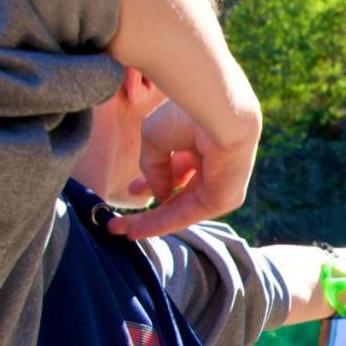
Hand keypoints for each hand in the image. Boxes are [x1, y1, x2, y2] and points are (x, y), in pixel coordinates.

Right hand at [107, 99, 260, 238]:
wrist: (218, 114)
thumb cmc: (187, 115)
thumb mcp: (155, 138)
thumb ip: (152, 167)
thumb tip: (158, 195)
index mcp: (201, 146)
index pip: (176, 169)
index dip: (152, 181)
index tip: (131, 189)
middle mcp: (212, 167)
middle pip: (177, 195)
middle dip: (149, 208)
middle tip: (122, 219)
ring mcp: (219, 185)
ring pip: (180, 209)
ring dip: (151, 222)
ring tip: (124, 230)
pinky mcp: (223, 200)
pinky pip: (187, 216)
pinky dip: (162, 225)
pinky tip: (139, 231)